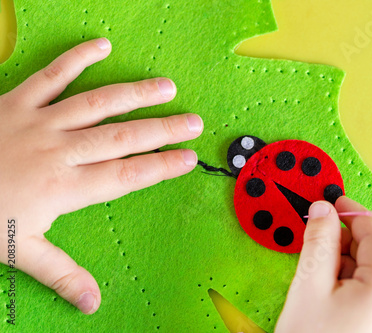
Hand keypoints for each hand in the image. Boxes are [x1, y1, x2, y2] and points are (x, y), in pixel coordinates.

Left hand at [0, 38, 202, 313]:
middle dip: (162, 130)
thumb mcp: (18, 251)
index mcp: (64, 187)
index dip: (160, 167)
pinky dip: (77, 58)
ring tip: (166, 87)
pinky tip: (102, 45)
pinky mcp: (18, 101)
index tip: (188, 159)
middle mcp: (61, 151)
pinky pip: (52, 75)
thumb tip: (94, 303)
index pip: (125, 176)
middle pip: (122, 138)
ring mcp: (41, 122)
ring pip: (97, 104)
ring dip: (135, 94)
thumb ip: (61, 274)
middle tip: (192, 121)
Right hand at [275, 197, 371, 332]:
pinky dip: (366, 281)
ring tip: (328, 269)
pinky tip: (339, 290)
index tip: (336, 203)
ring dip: (360, 260)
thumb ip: (318, 242)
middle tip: (326, 237)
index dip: (354, 213)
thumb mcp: (308, 287)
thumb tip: (323, 210)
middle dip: (357, 238)